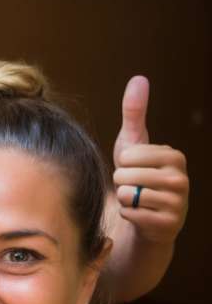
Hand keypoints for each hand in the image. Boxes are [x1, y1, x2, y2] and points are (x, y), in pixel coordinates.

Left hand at [112, 76, 188, 243]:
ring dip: (124, 199)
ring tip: (137, 198)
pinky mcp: (168, 225)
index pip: (128, 155)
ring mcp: (178, 203)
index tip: (135, 168)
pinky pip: (130, 214)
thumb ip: (134, 112)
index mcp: (175, 156)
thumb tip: (139, 79)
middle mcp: (181, 179)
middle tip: (134, 186)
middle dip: (121, 182)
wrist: (147, 215)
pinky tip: (140, 213)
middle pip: (125, 176)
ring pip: (127, 195)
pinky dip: (128, 214)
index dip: (123, 164)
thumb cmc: (137, 174)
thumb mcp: (133, 143)